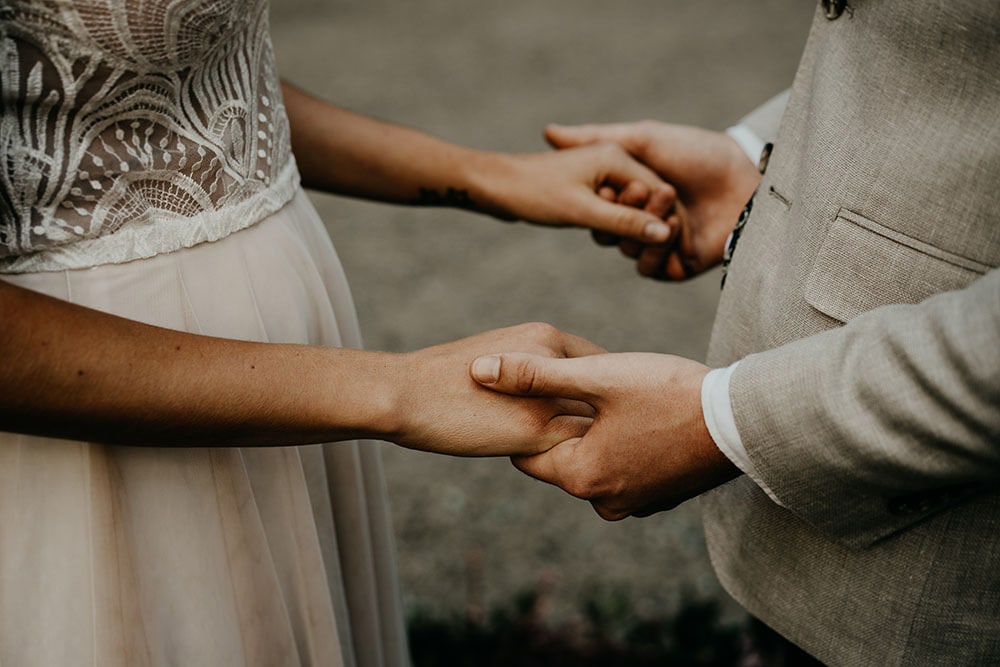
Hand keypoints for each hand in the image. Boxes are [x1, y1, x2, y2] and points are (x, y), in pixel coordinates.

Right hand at [385, 323, 604, 456]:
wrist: (405, 393)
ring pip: (598, 421)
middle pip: (606, 392)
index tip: (610, 412)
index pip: (598, 363)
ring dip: (608, 440)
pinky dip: (585, 458)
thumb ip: (530, 370)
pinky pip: (577, 447)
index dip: (606, 391)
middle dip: (615, 417)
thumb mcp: (495, 358)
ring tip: (613, 460)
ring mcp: (547, 394)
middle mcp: (554, 359)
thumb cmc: (440, 380)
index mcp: (544, 337)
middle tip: (624, 437)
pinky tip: (583, 471)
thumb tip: (547, 391)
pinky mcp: (536, 429)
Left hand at [470, 350, 739, 517]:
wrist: (744, 421)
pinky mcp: (662, 496)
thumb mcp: (597, 376)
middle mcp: (605, 501)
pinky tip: (640, 417)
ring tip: (612, 399)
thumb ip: (533, 375)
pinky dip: (623, 446)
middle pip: (562, 458)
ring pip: (595, 463)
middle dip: (563, 425)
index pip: (526, 453)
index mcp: (581, 477)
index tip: (537, 392)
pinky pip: (625, 470)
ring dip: (596, 434)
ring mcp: (637, 504)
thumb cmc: (670, 394)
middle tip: (579, 389)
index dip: (528, 418)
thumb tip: (477, 371)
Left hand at [474, 143, 677, 243]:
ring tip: (607, 236)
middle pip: (646, 197)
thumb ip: (624, 221)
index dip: (660, 219)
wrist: (492, 185)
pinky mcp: (586, 186)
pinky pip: (611, 207)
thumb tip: (663, 233)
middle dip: (643, 223)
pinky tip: (598, 233)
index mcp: (616, 157)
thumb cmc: (533, 192)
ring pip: (629, 205)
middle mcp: (612, 159)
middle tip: (632, 246)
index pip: (657, 190)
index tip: (656, 245)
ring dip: (624, 225)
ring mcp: (599, 172)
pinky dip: (610, 222)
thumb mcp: (581, 211)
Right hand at [546, 122, 760, 279]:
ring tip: (669, 207)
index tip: (606, 186)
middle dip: (623, 213)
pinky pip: (649, 269)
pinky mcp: (677, 266)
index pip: (599, 207)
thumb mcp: (642, 139)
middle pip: (608, 232)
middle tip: (642, 192)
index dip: (599, 199)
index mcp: (633, 194)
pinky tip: (674, 231)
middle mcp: (643, 220)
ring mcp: (660, 244)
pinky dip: (655, 251)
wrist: (745, 181)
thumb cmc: (698, 154)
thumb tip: (548, 132)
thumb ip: (596, 137)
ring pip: (627, 250)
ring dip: (641, 230)